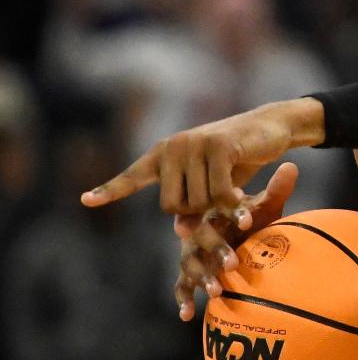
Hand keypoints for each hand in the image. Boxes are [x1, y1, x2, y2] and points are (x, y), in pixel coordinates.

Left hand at [79, 98, 324, 214]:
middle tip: (219, 201)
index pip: (134, 176)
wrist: (269, 128)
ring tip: (235, 194)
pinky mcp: (218, 147)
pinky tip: (243, 199)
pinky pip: (219, 193)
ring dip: (219, 207)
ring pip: (198, 201)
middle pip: (172, 205)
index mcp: (165, 154)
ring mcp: (194, 144)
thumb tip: (180, 230)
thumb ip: (193, 207)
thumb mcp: (211, 187)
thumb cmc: (238, 160)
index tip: (86, 200)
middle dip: (197, 212)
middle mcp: (174, 146)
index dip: (111, 190)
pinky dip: (233, 203)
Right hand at [174, 162, 298, 320]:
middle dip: (217, 250)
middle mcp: (199, 230)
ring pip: (191, 264)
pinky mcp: (188, 274)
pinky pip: (181, 287)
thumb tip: (291, 166)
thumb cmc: (251, 221)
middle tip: (233, 263)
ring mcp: (191, 253)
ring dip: (203, 277)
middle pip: (202, 238)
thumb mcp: (264, 207)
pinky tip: (188, 314)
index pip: (221, 209)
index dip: (234, 216)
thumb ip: (276, 189)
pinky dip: (183, 300)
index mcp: (216, 209)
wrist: (238, 237)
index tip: (248, 223)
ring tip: (216, 291)